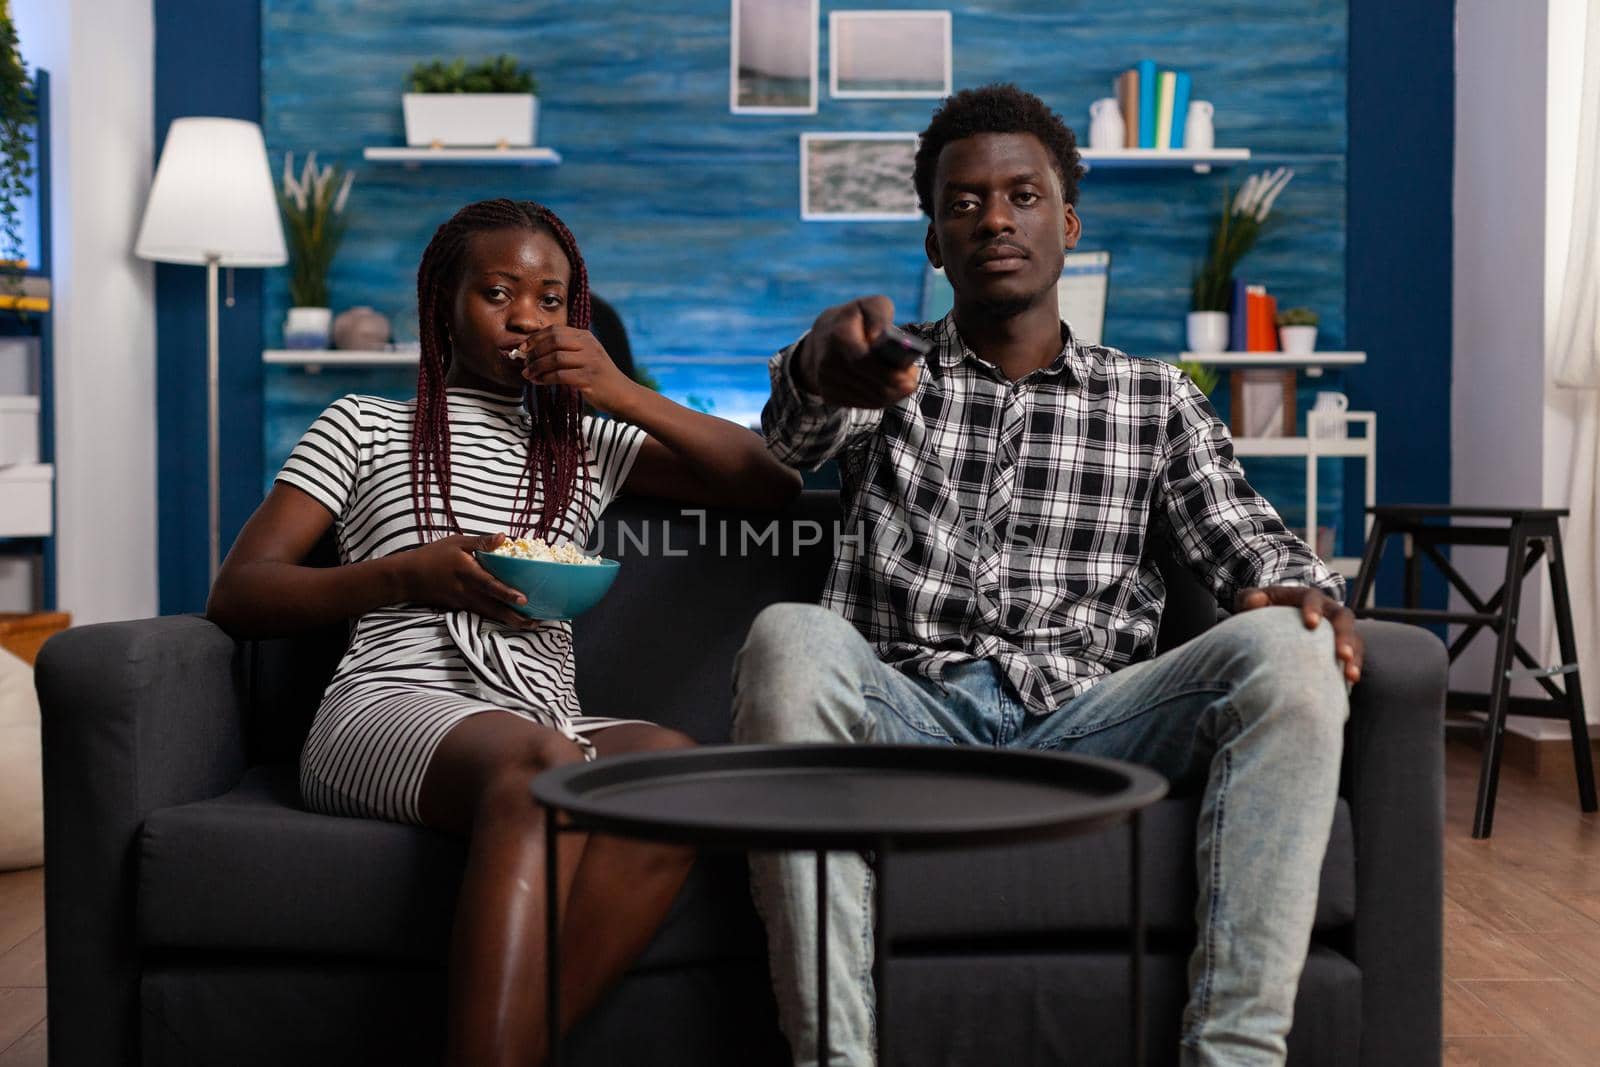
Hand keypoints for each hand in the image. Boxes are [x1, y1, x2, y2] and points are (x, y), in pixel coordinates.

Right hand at [398, 532, 535, 628]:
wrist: (408, 577)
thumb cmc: (433, 556)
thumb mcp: (456, 542)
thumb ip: (481, 542)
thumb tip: (504, 537)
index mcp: (467, 572)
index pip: (489, 584)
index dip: (506, 592)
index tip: (524, 599)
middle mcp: (466, 591)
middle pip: (493, 607)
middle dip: (514, 617)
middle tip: (535, 622)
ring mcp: (463, 602)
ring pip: (490, 614)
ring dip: (510, 621)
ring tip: (530, 624)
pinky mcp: (461, 608)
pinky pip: (482, 614)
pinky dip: (498, 617)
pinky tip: (511, 619)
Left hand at [520, 325, 636, 412]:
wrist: (623, 394)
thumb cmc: (600, 377)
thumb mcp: (587, 356)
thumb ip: (567, 350)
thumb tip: (535, 351)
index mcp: (586, 336)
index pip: (555, 330)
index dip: (536, 337)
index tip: (523, 348)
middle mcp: (588, 345)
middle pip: (553, 341)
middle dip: (534, 351)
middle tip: (524, 363)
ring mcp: (590, 361)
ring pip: (555, 358)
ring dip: (537, 366)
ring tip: (528, 374)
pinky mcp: (589, 378)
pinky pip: (560, 375)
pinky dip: (545, 378)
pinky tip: (539, 382)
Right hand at [793, 295, 920, 407]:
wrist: (823, 337)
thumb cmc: (854, 319)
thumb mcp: (869, 306)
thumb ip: (879, 315)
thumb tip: (880, 338)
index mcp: (838, 336)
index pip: (863, 361)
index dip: (887, 373)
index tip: (909, 377)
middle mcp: (828, 362)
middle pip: (869, 385)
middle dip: (896, 387)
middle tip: (912, 382)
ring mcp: (826, 382)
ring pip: (868, 399)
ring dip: (892, 395)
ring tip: (905, 385)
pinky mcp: (829, 396)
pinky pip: (863, 404)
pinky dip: (881, 400)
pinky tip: (891, 391)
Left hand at [1234, 585, 1363, 684]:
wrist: (1276, 618)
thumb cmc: (1264, 609)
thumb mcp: (1253, 600)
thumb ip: (1249, 598)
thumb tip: (1254, 601)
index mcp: (1306, 596)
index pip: (1313, 598)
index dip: (1313, 609)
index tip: (1310, 624)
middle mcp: (1328, 610)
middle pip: (1343, 618)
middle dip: (1344, 636)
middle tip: (1341, 655)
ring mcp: (1338, 628)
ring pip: (1354, 639)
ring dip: (1354, 657)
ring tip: (1350, 676)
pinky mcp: (1341, 645)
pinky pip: (1354, 656)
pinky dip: (1352, 668)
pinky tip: (1348, 685)